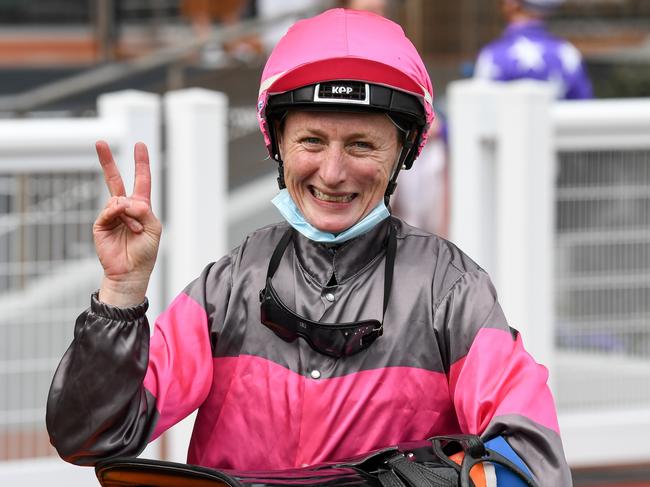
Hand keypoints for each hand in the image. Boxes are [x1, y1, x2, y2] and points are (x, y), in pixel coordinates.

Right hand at [93, 141, 161, 306]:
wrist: (131, 272)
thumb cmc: (145, 252)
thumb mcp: (154, 227)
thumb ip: (143, 210)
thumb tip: (124, 201)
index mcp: (141, 207)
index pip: (141, 180)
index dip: (141, 163)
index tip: (140, 145)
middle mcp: (125, 208)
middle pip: (115, 180)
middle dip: (107, 161)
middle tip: (100, 142)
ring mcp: (111, 215)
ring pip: (118, 199)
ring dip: (130, 214)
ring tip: (135, 230)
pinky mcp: (101, 224)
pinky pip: (109, 210)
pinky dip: (119, 216)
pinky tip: (126, 227)